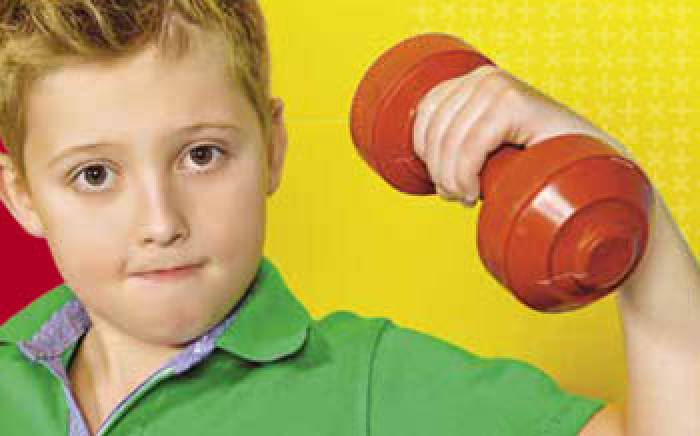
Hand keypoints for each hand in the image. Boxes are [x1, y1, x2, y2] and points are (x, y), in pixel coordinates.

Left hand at [412, 64, 620, 207]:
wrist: (597, 170)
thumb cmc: (541, 165)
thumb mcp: (490, 146)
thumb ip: (459, 140)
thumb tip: (421, 159)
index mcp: (475, 82)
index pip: (425, 113)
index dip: (425, 154)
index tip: (443, 183)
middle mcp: (485, 77)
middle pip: (434, 129)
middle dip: (438, 172)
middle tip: (457, 197)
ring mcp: (500, 87)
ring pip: (448, 141)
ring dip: (450, 180)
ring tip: (466, 198)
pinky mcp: (515, 103)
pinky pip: (469, 146)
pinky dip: (464, 175)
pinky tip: (475, 192)